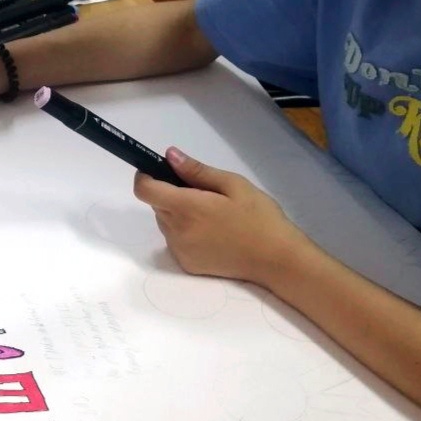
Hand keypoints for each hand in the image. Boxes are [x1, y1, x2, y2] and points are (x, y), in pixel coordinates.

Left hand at [134, 147, 310, 284]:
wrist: (276, 259)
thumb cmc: (259, 217)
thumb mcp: (233, 185)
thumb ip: (196, 171)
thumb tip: (169, 156)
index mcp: (186, 208)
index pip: (145, 190)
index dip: (145, 177)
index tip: (159, 170)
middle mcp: (176, 232)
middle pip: (156, 205)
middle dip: (170, 194)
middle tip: (203, 193)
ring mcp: (180, 251)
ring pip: (165, 223)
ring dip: (177, 214)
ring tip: (211, 214)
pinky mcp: (186, 264)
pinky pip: (175, 241)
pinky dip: (185, 232)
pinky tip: (212, 233)